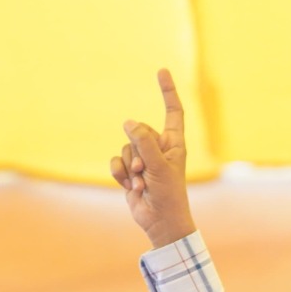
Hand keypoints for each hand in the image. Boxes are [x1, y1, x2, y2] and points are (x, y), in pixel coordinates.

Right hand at [111, 68, 196, 248]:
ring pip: (125, 147)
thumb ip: (144, 142)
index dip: (167, 91)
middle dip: (138, 152)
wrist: (160, 221)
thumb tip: (129, 122)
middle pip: (138, 132)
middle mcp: (160, 147)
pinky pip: (116, 161)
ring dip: (130, 166)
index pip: (172, 111)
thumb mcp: (158, 166)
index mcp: (175, 143)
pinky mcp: (131, 170)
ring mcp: (144, 159)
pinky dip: (120, 173)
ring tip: (143, 182)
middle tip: (148, 172)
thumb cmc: (168, 195)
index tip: (162, 70)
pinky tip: (131, 186)